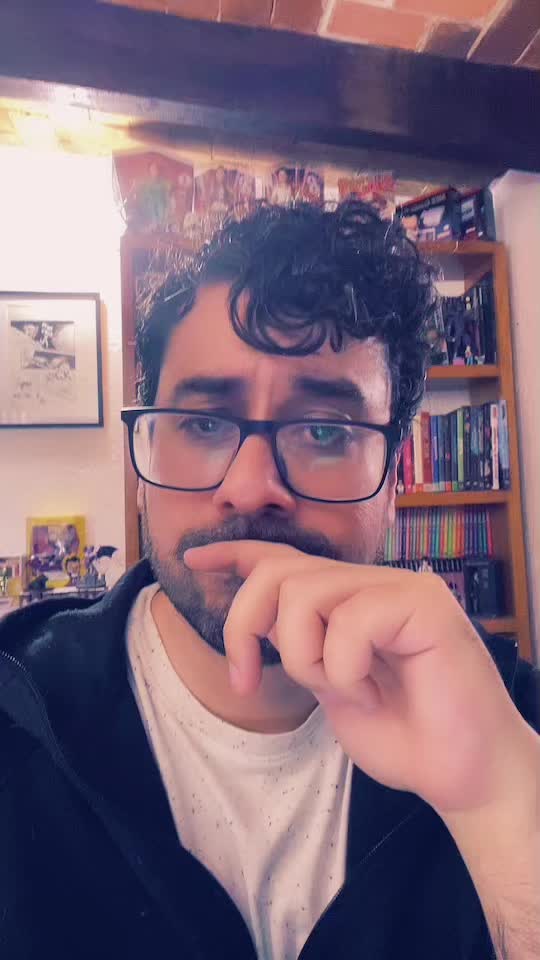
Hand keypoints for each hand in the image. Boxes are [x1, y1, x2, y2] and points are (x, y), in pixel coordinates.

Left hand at [184, 541, 539, 817]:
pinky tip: (374, 694)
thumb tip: (263, 623)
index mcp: (350, 600)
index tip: (195, 560)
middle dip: (245, 627)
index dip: (236, 554)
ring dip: (306, 660)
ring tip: (345, 693)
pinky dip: (345, 671)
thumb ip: (303, 648)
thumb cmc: (405, 736)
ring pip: (304, 594)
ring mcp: (401, 587)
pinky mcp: (424, 603)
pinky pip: (348, 622)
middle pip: (279, 573)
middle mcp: (374, 583)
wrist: (464, 776)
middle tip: (249, 682)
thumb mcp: (332, 688)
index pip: (286, 560)